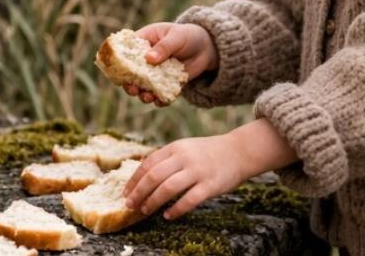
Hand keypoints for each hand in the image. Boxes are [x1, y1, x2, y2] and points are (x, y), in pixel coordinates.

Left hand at [121, 134, 248, 219]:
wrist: (239, 151)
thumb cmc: (209, 152)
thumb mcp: (186, 148)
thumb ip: (167, 159)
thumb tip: (143, 177)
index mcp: (176, 148)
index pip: (147, 164)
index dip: (134, 180)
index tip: (126, 192)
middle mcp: (184, 158)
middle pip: (153, 177)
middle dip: (138, 193)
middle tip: (130, 205)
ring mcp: (198, 171)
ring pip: (167, 189)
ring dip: (153, 202)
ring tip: (145, 211)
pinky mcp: (210, 185)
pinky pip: (188, 201)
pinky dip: (175, 210)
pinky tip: (168, 216)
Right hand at [123, 22, 217, 106]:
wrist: (205, 48)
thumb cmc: (186, 35)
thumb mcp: (176, 37)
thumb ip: (164, 47)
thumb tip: (149, 58)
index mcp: (143, 42)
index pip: (126, 52)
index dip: (120, 62)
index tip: (119, 72)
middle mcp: (145, 60)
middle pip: (131, 74)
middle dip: (130, 84)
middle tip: (134, 89)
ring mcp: (155, 73)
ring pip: (144, 87)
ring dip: (143, 94)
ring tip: (148, 97)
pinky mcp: (166, 84)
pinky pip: (160, 94)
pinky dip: (160, 99)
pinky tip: (161, 101)